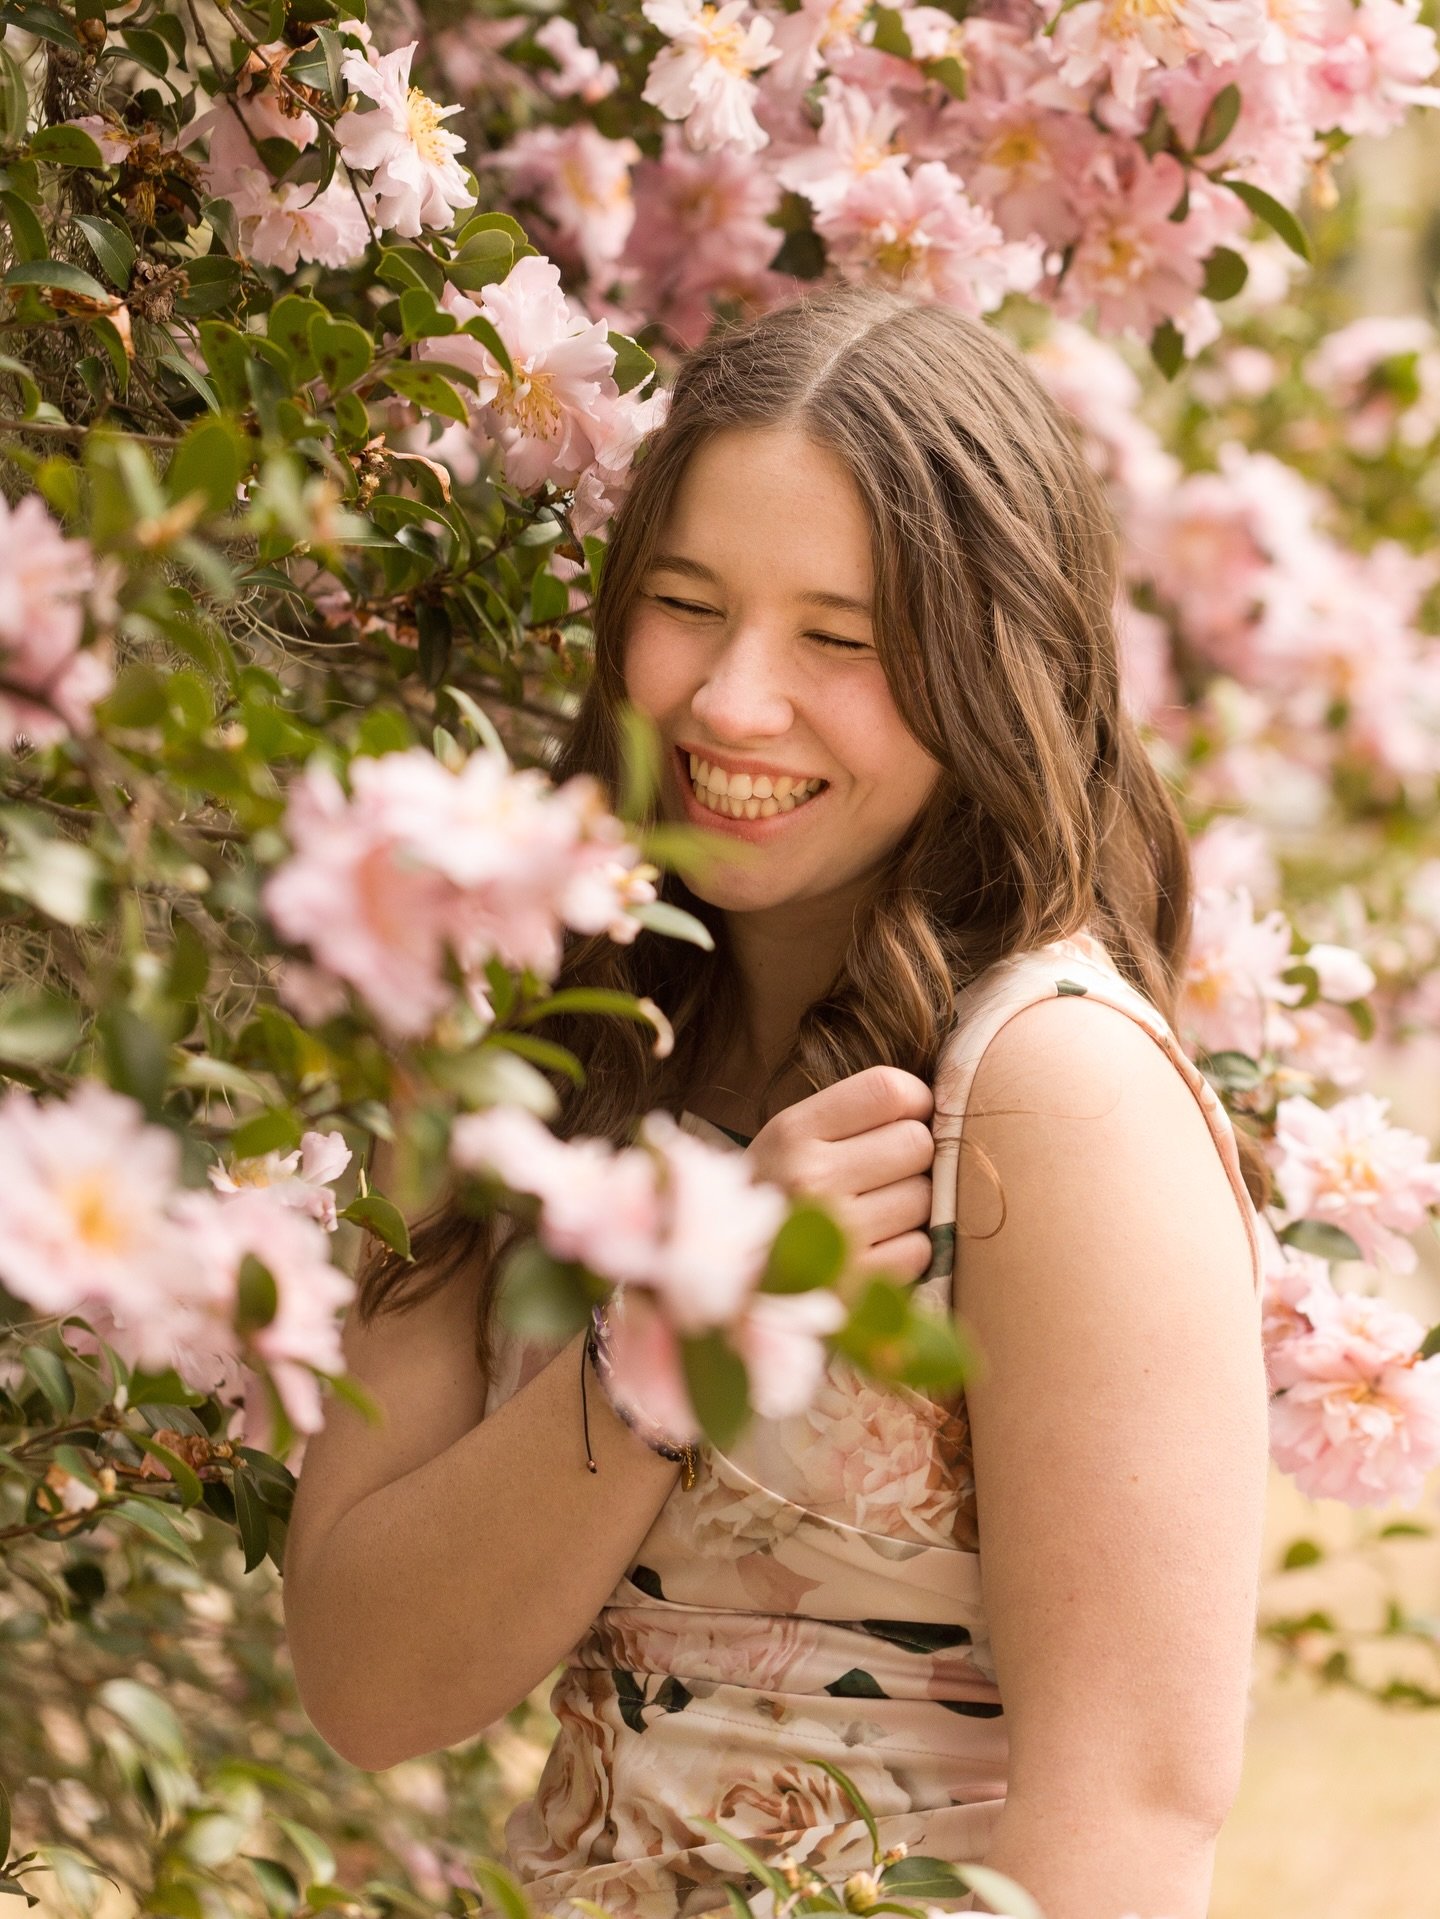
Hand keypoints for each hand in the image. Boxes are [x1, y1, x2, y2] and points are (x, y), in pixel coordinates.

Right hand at [745, 1066, 934, 1281]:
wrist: (731, 1276)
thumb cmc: (774, 1195)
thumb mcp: (789, 1140)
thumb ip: (850, 1114)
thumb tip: (933, 1104)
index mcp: (792, 1133)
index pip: (889, 1091)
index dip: (915, 1100)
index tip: (909, 1115)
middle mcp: (810, 1179)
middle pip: (916, 1143)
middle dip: (911, 1155)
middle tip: (883, 1172)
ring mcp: (833, 1235)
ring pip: (924, 1198)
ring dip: (910, 1204)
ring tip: (872, 1212)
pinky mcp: (854, 1284)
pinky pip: (919, 1249)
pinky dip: (906, 1249)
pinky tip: (872, 1247)